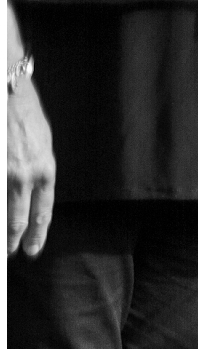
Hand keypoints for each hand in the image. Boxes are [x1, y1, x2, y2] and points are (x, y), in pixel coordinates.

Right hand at [8, 72, 54, 256]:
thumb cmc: (25, 115)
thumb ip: (38, 171)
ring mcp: (2, 173)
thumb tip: (31, 193)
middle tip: (8, 256)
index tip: (31, 251)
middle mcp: (21, 177)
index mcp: (43, 172)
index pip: (41, 213)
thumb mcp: (43, 145)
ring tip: (1, 245)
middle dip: (11, 241)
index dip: (36, 235)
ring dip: (0, 231)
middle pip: (15, 220)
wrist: (7, 92)